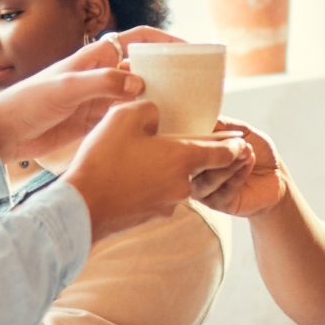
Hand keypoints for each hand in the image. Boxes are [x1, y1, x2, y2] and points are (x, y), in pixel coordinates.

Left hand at [0, 28, 181, 164]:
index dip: (163, 40)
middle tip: (196, 86)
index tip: (188, 49)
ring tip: (187, 111)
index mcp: (94, 57)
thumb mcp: (65, 88)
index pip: (135, 39)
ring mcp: (100, 99)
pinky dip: (145, 122)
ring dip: (160, 100)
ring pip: (139, 95)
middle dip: (169, 73)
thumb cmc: (28, 102)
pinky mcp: (96, 122)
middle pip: (143, 67)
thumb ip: (101, 83)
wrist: (4, 132)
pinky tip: (163, 132)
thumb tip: (139, 83)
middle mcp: (101, 74)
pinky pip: (128, 117)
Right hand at [62, 101, 250, 242]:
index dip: (234, 145)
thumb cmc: (104, 159)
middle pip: (204, 168)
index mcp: (184, 159)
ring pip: (181, 181)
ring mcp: (167, 204)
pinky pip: (162, 193)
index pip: (224, 153)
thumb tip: (157, 116)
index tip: (242, 140)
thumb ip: (149, 110)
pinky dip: (159, 182)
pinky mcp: (149, 215)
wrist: (82, 208)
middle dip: (208, 156)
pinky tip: (142, 172)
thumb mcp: (124, 117)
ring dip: (178, 169)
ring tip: (165, 154)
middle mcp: (182, 185)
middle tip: (209, 142)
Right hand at [196, 119, 290, 218]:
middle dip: (215, 152)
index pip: (186, 146)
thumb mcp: (242, 132)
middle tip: (236, 142)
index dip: (201, 137)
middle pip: (192, 165)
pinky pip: (223, 191)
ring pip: (207, 180)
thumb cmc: (256, 152)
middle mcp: (194, 173)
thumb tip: (208, 118)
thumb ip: (224, 125)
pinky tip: (248, 164)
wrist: (275, 177)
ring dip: (228, 164)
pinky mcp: (219, 204)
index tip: (219, 130)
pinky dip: (237, 175)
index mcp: (195, 154)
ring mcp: (204, 190)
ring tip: (245, 152)